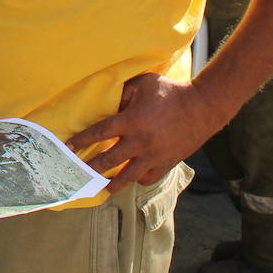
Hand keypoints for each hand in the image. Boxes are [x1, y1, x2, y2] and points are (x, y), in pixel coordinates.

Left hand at [66, 72, 220, 193]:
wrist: (203, 107)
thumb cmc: (171, 91)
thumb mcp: (144, 84)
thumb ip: (124, 92)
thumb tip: (109, 102)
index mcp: (131, 121)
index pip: (99, 133)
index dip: (82, 141)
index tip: (69, 148)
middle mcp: (140, 141)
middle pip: (108, 160)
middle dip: (91, 168)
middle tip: (79, 174)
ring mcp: (153, 155)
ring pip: (127, 176)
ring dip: (113, 183)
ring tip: (103, 187)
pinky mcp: (166, 163)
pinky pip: (148, 177)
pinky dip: (139, 179)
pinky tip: (132, 179)